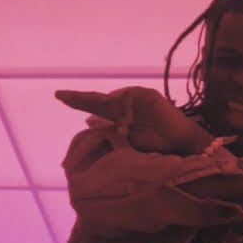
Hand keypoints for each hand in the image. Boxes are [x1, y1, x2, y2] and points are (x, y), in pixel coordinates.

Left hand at [58, 87, 210, 154]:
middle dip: (81, 97)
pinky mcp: (150, 96)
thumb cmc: (157, 148)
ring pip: (115, 98)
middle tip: (62, 96)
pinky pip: (133, 94)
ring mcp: (137, 99)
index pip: (94, 107)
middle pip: (99, 99)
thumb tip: (89, 123)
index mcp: (118, 116)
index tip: (59, 97)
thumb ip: (110, 132)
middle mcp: (125, 105)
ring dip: (108, 108)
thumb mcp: (128, 142)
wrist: (183, 146)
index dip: (78, 102)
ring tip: (113, 122)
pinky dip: (125, 101)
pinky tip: (119, 106)